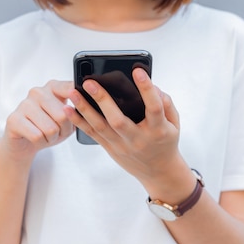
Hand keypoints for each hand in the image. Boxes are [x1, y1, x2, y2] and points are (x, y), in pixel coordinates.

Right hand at [0, 80, 74, 160]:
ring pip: (50, 128)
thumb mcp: (67, 119)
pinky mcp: (14, 119)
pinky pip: (37, 136)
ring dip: (52, 138)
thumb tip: (83, 110)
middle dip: (64, 131)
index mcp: (53, 87)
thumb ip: (76, 112)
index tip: (79, 109)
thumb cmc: (48, 128)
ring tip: (45, 135)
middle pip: (63, 115)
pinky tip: (36, 139)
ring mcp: (24, 104)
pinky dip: (41, 143)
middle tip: (57, 132)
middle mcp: (38, 92)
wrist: (24, 142)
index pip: (71, 89)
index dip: (79, 103)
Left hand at [65, 68, 184, 183]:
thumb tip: (153, 86)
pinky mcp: (110, 148)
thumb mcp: (174, 123)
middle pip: (118, 119)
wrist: (158, 172)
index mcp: (158, 129)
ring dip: (85, 109)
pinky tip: (69, 109)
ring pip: (100, 127)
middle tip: (90, 83)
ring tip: (73, 93)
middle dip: (103, 100)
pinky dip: (79, 122)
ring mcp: (122, 145)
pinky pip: (92, 134)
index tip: (138, 71)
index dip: (146, 88)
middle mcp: (138, 138)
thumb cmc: (166, 142)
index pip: (153, 107)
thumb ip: (166, 104)